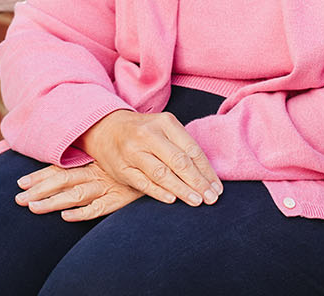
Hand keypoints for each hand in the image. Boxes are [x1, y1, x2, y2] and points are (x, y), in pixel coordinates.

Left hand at [15, 163, 141, 220]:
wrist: (164, 166)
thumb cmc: (137, 162)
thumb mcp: (115, 160)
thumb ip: (97, 163)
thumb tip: (74, 167)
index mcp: (93, 163)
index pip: (62, 169)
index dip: (41, 176)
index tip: (21, 183)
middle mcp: (96, 174)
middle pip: (63, 181)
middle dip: (39, 190)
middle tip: (18, 200)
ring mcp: (107, 186)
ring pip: (76, 194)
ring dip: (54, 201)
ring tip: (33, 208)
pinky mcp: (119, 198)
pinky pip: (98, 208)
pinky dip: (82, 212)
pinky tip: (66, 217)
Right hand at [78, 109, 222, 206]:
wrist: (106, 128)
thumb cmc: (143, 131)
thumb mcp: (164, 129)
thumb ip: (182, 147)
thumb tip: (207, 176)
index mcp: (165, 122)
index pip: (192, 149)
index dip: (206, 171)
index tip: (217, 187)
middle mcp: (149, 135)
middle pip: (179, 161)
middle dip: (198, 182)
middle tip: (211, 198)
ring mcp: (133, 151)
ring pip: (162, 173)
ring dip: (182, 189)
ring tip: (196, 201)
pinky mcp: (122, 168)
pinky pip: (143, 183)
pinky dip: (159, 192)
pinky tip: (173, 199)